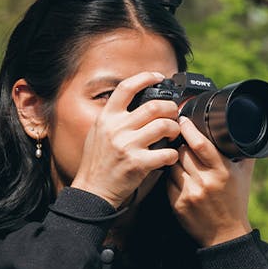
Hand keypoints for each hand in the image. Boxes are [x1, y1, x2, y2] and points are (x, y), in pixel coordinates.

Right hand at [69, 72, 181, 207]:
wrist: (92, 190)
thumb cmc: (96, 163)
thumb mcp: (97, 133)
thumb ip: (113, 117)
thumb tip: (134, 102)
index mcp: (106, 117)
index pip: (127, 88)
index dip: (146, 78)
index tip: (159, 78)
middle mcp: (116, 128)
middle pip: (154, 106)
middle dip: (170, 108)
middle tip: (173, 114)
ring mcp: (127, 146)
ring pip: (164, 126)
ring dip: (175, 129)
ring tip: (174, 134)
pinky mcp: (138, 164)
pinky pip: (166, 153)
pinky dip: (173, 154)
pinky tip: (170, 156)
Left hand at [166, 117, 254, 246]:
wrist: (225, 234)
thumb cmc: (235, 202)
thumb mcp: (245, 176)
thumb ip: (243, 154)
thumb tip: (243, 131)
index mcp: (222, 172)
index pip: (200, 144)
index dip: (188, 128)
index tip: (183, 120)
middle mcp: (204, 182)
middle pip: (182, 152)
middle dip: (180, 143)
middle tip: (181, 140)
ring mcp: (189, 193)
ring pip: (172, 165)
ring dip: (174, 159)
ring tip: (181, 159)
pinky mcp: (177, 204)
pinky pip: (167, 181)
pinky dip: (171, 175)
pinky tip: (178, 175)